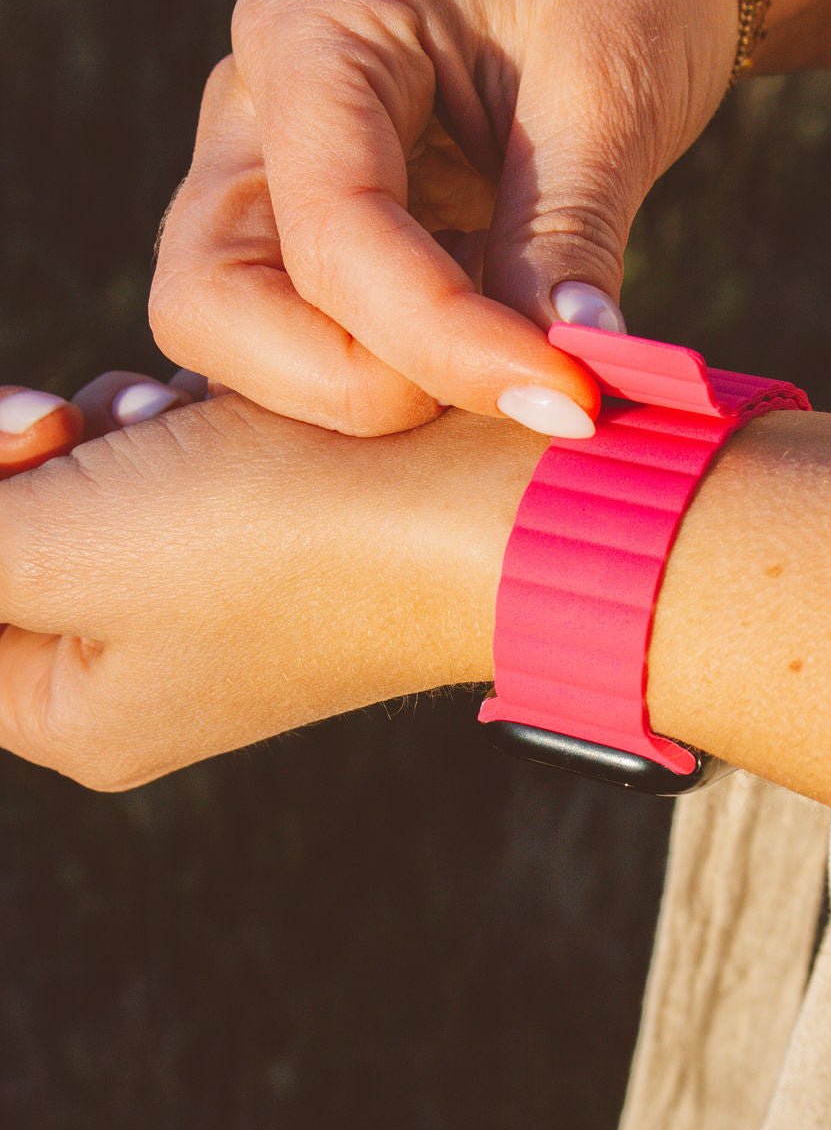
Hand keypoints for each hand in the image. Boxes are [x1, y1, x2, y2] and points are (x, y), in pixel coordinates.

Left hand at [0, 383, 531, 789]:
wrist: (484, 512)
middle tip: (78, 424)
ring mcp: (193, 612)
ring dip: (90, 432)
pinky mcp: (248, 545)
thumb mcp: (63, 545)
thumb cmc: (284, 538)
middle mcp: (129, 677)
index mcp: (73, 711)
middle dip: (21, 463)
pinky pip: (148, 476)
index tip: (24, 437)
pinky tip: (208, 419)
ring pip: (69, 495)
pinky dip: (157, 428)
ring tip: (172, 420)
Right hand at [150, 0, 744, 437]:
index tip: (563, 395)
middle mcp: (254, 115)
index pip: (334, 231)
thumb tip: (558, 382)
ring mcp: (262, 188)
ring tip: (507, 374)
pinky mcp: (299, 251)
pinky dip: (380, 391)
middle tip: (507, 390)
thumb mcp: (611, 92)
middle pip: (214, 305)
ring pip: (234, 346)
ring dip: (363, 397)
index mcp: (312, 32)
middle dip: (353, 385)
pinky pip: (294, 355)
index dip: (442, 340)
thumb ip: (568, 236)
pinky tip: (477, 379)